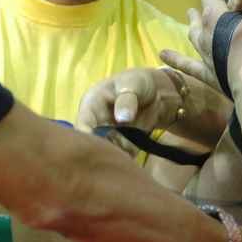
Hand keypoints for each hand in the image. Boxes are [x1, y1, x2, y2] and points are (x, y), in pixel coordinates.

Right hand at [77, 67, 229, 148]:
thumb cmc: (139, 82)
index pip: (83, 125)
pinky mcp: (122, 145)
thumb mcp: (133, 84)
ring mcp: (108, 136)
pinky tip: (134, 159)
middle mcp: (96, 123)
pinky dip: (127, 160)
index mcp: (91, 105)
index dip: (86, 139)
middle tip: (120, 153)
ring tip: (131, 151)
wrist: (159, 91)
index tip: (97, 150)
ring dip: (118, 157)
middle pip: (92, 144)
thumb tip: (122, 118)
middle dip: (104, 152)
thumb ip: (127, 100)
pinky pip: (122, 157)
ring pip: (107, 153)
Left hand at [163, 0, 241, 92]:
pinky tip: (163, 55)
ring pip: (194, 38)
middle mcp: (205, 35)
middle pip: (201, 17)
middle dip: (202, 8)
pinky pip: (188, 66)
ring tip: (189, 20)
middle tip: (199, 5)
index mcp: (216, 15)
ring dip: (192, 27)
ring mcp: (205, 57)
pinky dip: (175, 60)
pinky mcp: (209, 76)